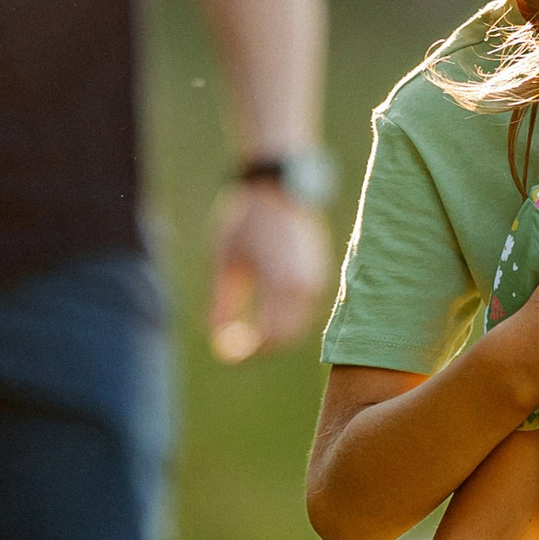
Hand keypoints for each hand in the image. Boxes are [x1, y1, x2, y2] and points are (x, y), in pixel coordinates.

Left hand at [208, 182, 330, 361]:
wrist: (279, 186)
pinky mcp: (321, 272)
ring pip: (299, 325)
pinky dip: (289, 319)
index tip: (230, 353)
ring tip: (249, 332)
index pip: (270, 336)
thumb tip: (217, 338)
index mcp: (280, 282)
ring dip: (276, 334)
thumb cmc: (247, 219)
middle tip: (237, 347)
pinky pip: (306, 309)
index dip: (249, 351)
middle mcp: (304, 285)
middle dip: (262, 347)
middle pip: (287, 336)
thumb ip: (222, 302)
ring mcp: (317, 279)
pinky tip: (267, 314)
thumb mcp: (226, 261)